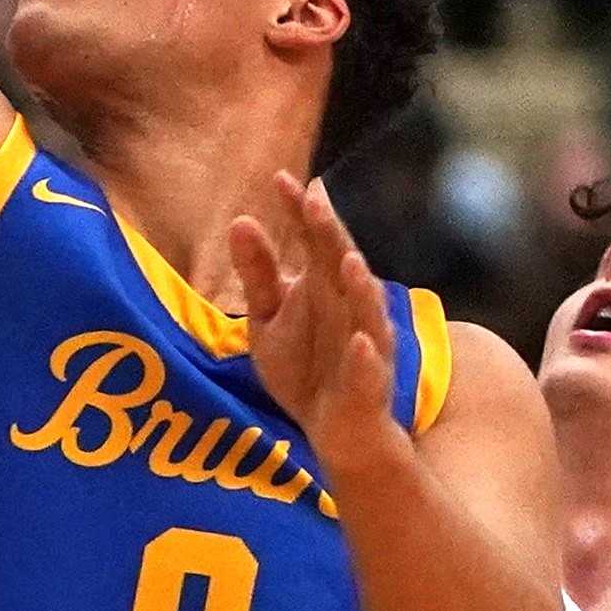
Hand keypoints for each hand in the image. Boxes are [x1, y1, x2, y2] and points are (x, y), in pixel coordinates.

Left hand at [229, 174, 401, 474]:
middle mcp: (348, 307)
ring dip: (359, 286)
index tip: (280, 179)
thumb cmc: (305, 366)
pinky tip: (359, 340)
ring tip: (348, 259)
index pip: (313, 240)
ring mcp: (363, 344)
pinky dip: (366, 356)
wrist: (336, 431)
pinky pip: (369, 369)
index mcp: (324, 285)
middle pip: (340, 264)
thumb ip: (258, 272)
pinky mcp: (368, 385)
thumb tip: (241, 219)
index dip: (299, 211)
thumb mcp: (269, 316)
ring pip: (365, 311)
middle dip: (329, 234)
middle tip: (314, 201)